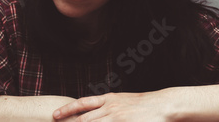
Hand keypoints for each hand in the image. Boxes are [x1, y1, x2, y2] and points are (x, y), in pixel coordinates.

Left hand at [53, 91, 172, 121]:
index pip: (82, 103)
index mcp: (109, 99)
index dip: (67, 110)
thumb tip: (93, 110)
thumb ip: (108, 105)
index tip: (55, 115)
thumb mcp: (122, 100)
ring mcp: (117, 118)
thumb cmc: (142, 104)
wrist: (163, 105)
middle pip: (85, 119)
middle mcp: (110, 108)